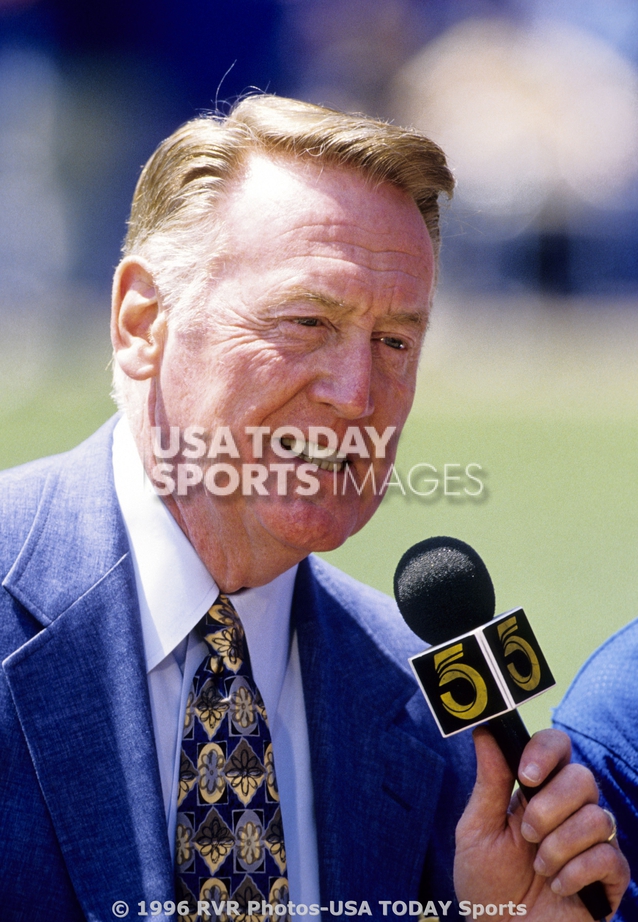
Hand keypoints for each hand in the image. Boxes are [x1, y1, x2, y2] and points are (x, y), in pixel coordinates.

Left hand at [454, 727, 628, 919]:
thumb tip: (486, 731)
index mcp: (536, 791)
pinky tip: (559, 887)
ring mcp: (592, 842)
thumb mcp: (478, 830)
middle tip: (527, 834)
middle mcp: (569, 810)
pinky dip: (577, 873)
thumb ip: (489, 782)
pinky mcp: (609, 876)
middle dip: (549, 808)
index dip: (546, 752)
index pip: (557, 747)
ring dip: (559, 846)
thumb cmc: (486, 885)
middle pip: (582, 777)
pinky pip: (609, 856)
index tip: (526, 776)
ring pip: (597, 816)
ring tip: (539, 869)